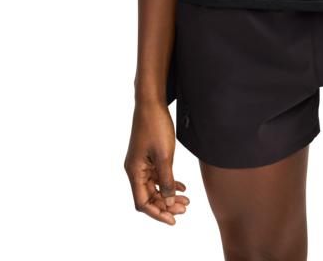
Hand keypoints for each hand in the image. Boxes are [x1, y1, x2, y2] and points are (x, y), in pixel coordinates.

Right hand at [123, 100, 192, 225]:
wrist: (152, 102)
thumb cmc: (156, 126)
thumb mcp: (165, 155)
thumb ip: (166, 181)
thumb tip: (167, 203)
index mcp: (134, 172)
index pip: (142, 202)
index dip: (157, 214)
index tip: (173, 220)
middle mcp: (134, 170)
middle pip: (149, 196)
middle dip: (166, 205)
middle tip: (185, 210)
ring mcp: (141, 163)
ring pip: (155, 186)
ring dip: (170, 194)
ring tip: (187, 201)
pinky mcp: (147, 157)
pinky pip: (158, 175)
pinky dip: (170, 182)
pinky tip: (183, 186)